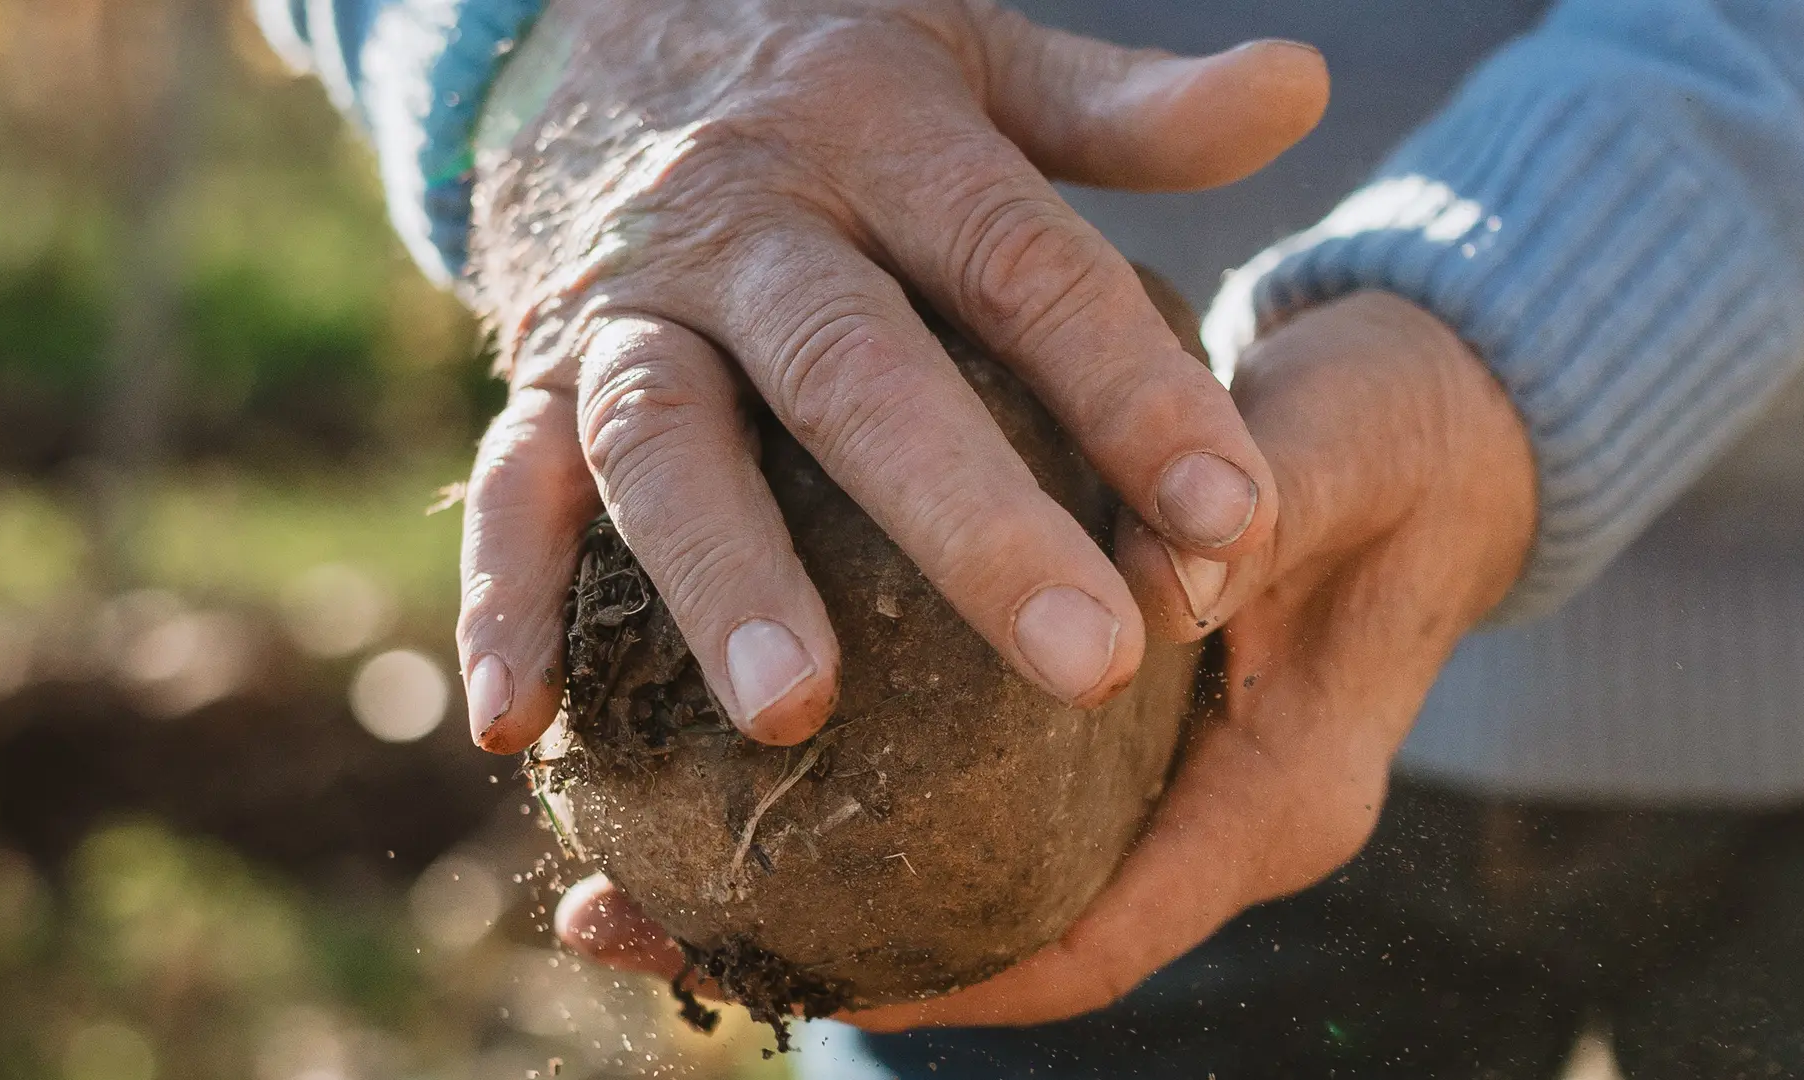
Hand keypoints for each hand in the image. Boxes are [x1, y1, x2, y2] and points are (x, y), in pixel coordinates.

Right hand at [455, 0, 1329, 751]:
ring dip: (725, 579)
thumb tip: (1301, 87)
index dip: (1134, 392)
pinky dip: (502, 600)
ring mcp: (629, 302)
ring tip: (798, 714)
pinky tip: (522, 725)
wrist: (595, 23)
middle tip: (1083, 665)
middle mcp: (749, 223)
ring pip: (668, 439)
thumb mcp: (974, 56)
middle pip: (857, 370)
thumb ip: (1120, 108)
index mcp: (885, 137)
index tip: (1236, 522)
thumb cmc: (832, 74)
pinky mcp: (534, 372)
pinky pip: (509, 485)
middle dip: (968, 522)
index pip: (1026, 266)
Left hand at [553, 291, 1538, 1027]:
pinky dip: (862, 799)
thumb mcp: (1335, 454)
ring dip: (809, 882)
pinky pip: (977, 802)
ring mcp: (1157, 788)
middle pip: (1002, 938)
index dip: (936, 974)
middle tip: (615, 912)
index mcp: (1273, 800)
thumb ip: (1253, 515)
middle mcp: (1202, 823)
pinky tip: (731, 749)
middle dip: (816, 946)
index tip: (767, 960)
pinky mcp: (1117, 737)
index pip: (1094, 942)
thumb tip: (1151, 590)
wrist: (1448, 425)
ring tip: (622, 859)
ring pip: (973, 881)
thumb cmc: (1398, 439)